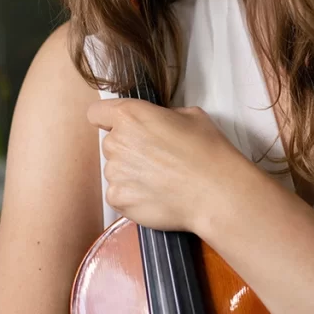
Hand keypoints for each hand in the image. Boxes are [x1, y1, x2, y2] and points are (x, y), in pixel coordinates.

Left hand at [86, 98, 255, 233]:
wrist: (216, 193)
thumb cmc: (207, 152)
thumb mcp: (190, 115)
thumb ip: (162, 116)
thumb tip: (157, 124)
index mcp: (130, 115)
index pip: (97, 113)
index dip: (109, 120)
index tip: (122, 127)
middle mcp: (116, 142)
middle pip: (110, 143)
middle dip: (128, 148)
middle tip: (156, 156)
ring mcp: (115, 173)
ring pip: (116, 170)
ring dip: (131, 173)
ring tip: (161, 179)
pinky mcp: (119, 200)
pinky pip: (119, 193)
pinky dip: (133, 195)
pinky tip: (157, 194)